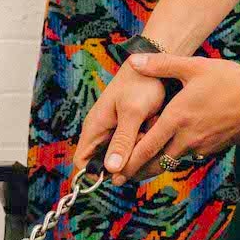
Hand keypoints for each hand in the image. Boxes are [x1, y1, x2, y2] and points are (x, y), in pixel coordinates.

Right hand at [73, 64, 167, 184]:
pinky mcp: (130, 131)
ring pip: (124, 157)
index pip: (82, 163)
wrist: (156, 65)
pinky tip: (154, 125)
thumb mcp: (133, 113)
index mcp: (94, 128)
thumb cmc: (141, 84)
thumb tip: (110, 169)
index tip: (121, 171)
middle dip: (126, 162)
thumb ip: (122, 141)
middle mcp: (103, 133)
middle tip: (142, 142)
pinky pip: (135, 147)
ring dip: (138, 151)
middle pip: (107, 164)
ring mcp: (116, 132)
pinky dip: (146, 142)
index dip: (96, 174)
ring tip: (150, 128)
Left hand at [106, 52, 239, 182]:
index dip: (129, 161)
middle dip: (137, 171)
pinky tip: (173, 152)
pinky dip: (177, 156)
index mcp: (177, 119)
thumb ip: (161, 65)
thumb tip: (134, 60)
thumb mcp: (193, 67)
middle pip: (157, 162)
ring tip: (141, 170)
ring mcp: (202, 145)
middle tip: (120, 179)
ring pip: (173, 160)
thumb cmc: (229, 81)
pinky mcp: (215, 147)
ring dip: (156, 166)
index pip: (146, 146)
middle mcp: (187, 137)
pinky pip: (190, 155)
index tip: (114, 173)